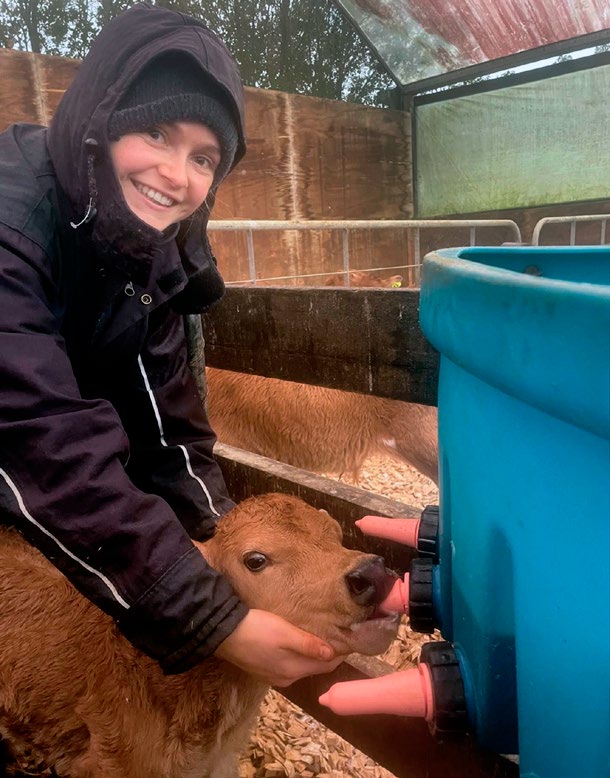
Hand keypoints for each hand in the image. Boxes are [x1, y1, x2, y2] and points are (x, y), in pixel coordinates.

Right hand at [214, 609, 344, 686]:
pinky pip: (288, 664)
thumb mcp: (285, 633)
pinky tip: (297, 643)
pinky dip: (297, 656)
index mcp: (293, 670)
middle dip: (326, 654)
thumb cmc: (257, 629)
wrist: (223, 633)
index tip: (349, 639)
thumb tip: (333, 654)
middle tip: (336, 635)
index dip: (338, 653)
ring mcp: (273, 676)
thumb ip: (309, 645)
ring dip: (312, 655)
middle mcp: (285, 678)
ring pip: (301, 666)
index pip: (325, 665)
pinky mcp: (263, 669)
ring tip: (319, 637)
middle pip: (314, 667)